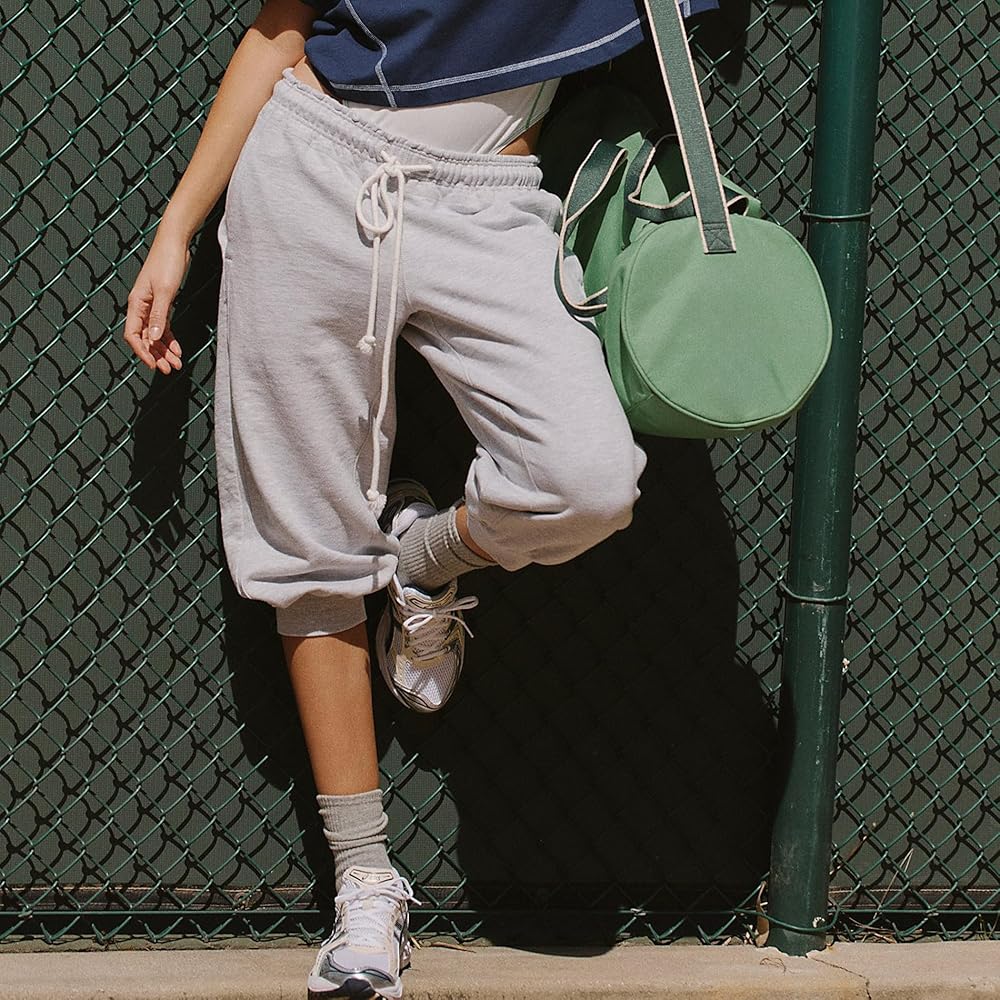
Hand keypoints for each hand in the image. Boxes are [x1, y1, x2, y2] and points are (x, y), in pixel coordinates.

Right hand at [124, 233, 189, 373]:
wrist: (175, 243)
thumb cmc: (167, 263)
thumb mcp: (164, 291)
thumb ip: (159, 315)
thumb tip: (153, 338)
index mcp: (136, 304)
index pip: (133, 335)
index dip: (142, 352)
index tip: (153, 365)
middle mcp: (140, 307)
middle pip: (145, 338)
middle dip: (156, 355)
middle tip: (168, 369)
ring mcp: (151, 305)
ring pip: (154, 335)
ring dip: (164, 350)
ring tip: (175, 364)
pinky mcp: (162, 303)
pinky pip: (163, 327)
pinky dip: (169, 339)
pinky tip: (177, 349)